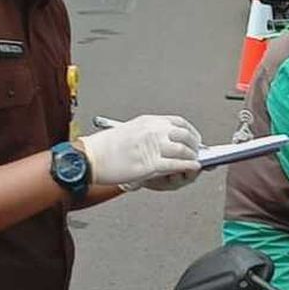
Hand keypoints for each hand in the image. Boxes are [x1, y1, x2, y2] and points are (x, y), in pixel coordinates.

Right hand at [79, 115, 201, 188]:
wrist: (91, 157)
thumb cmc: (107, 147)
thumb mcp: (132, 131)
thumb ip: (151, 134)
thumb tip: (168, 141)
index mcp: (149, 121)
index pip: (179, 123)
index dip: (192, 132)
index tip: (196, 140)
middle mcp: (153, 131)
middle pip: (185, 136)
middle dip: (195, 146)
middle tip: (197, 153)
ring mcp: (153, 146)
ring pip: (184, 150)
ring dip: (193, 157)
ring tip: (195, 162)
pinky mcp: (150, 164)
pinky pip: (177, 164)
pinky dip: (189, 166)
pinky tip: (194, 168)